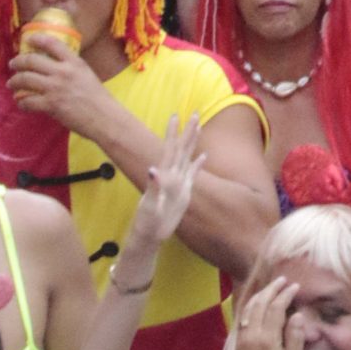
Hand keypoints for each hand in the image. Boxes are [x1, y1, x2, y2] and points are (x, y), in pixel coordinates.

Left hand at [7, 34, 109, 134]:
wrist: (103, 116)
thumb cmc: (97, 96)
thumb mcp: (86, 73)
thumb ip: (70, 68)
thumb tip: (54, 67)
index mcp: (74, 62)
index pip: (53, 44)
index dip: (38, 39)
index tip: (29, 38)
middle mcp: (63, 71)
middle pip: (32, 60)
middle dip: (18, 62)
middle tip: (13, 64)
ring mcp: (55, 88)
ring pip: (25, 79)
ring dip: (14, 81)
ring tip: (11, 83)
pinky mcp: (50, 105)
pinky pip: (27, 101)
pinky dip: (21, 102)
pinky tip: (21, 102)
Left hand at [126, 115, 205, 258]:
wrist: (149, 236)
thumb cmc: (146, 222)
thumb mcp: (149, 206)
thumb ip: (153, 187)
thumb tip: (152, 169)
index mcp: (165, 176)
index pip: (170, 150)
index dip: (172, 133)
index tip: (175, 116)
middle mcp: (172, 176)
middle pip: (181, 149)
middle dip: (187, 131)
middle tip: (194, 113)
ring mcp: (178, 183)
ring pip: (187, 157)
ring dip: (192, 142)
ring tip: (198, 127)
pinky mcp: (184, 192)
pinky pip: (193, 174)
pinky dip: (199, 164)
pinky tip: (204, 156)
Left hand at [230, 277, 302, 349]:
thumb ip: (294, 338)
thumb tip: (297, 314)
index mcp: (267, 339)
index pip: (276, 308)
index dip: (286, 294)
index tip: (294, 287)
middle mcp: (252, 335)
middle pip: (261, 303)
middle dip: (272, 289)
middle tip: (283, 280)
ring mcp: (242, 339)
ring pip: (249, 309)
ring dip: (260, 295)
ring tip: (271, 288)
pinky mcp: (238, 345)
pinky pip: (243, 318)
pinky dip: (251, 306)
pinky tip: (257, 304)